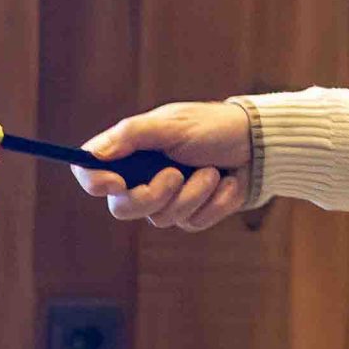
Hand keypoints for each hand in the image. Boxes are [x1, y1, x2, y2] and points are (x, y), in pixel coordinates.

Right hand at [73, 101, 252, 230]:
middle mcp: (142, 177)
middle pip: (122, 208)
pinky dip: (214, 203)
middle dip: (154, 195)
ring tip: (213, 171)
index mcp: (130, 151)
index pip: (90, 172)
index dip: (94, 182)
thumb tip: (92, 154)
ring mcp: (167, 199)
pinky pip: (192, 224)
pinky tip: (227, 182)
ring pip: (161, 219)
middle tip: (177, 174)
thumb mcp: (171, 125)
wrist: (259, 146)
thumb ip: (131, 136)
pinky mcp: (192, 214)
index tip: (116, 183)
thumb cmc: (212, 127)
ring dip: (194, 194)